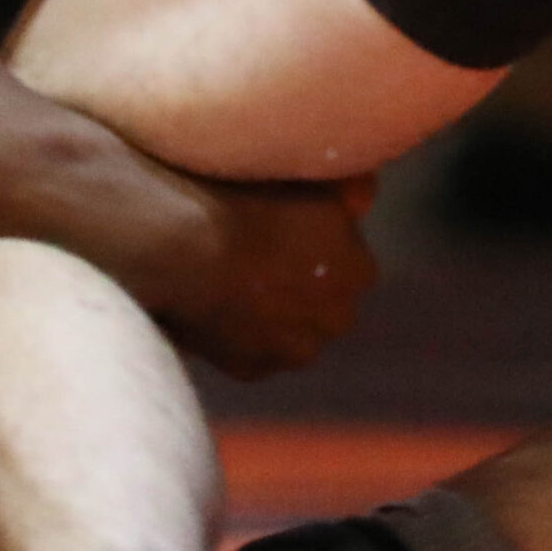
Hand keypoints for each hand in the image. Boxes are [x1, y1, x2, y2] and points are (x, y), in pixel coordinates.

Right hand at [144, 174, 378, 379]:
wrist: (184, 247)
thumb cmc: (246, 200)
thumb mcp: (312, 179)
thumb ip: (350, 193)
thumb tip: (367, 200)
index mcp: (359, 270)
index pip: (353, 264)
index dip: (323, 249)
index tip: (293, 235)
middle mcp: (337, 318)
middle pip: (329, 305)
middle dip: (308, 291)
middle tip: (268, 263)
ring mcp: (295, 351)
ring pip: (295, 335)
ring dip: (280, 319)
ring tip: (242, 287)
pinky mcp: (254, 370)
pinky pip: (257, 354)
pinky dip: (245, 337)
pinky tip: (222, 308)